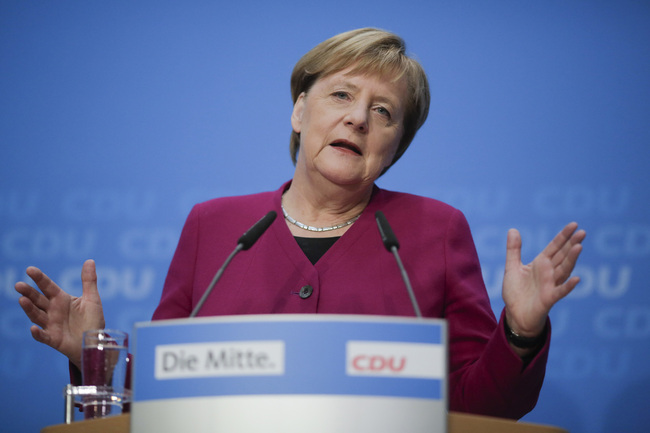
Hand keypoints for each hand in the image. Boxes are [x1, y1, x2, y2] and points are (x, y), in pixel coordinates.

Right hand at [15, 259, 104, 368]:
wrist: (94, 342)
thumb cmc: (92, 320)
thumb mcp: (92, 299)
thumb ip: (89, 281)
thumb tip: (89, 260)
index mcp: (61, 299)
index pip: (48, 287)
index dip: (39, 278)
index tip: (30, 269)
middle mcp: (53, 311)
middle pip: (38, 300)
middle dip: (29, 293)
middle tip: (19, 285)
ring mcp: (51, 325)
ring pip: (37, 316)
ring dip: (29, 309)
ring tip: (22, 300)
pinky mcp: (54, 339)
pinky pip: (44, 336)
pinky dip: (38, 333)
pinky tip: (33, 328)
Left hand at [502, 222, 585, 339]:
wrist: (515, 315)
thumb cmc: (516, 292)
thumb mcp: (512, 267)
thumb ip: (513, 250)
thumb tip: (513, 229)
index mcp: (541, 264)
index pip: (555, 247)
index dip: (563, 236)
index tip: (574, 224)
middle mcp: (549, 273)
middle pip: (563, 256)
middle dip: (572, 244)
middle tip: (583, 232)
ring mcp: (550, 285)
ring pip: (564, 270)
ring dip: (572, 259)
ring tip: (579, 246)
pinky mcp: (548, 298)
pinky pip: (560, 291)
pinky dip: (568, 286)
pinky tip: (577, 278)